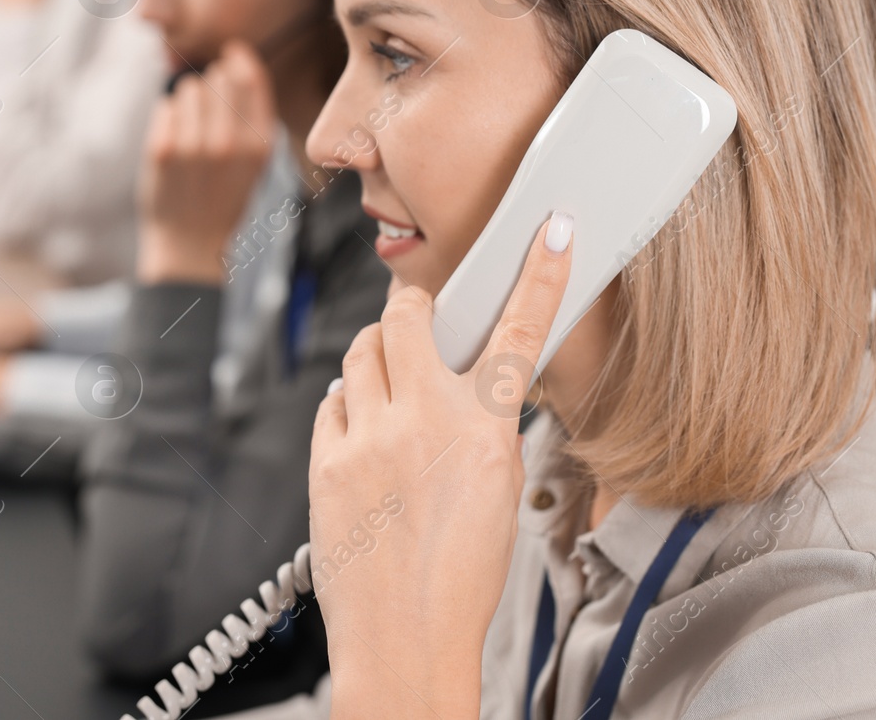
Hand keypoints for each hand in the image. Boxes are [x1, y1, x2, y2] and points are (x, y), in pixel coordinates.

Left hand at [137, 41, 276, 283]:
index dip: (239, 58)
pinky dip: (167, 118)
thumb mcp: (254, 162)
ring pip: (188, 88)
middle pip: (218, 78)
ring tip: (190, 131)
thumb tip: (235, 63)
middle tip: (206, 112)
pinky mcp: (162, 150)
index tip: (230, 53)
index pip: (251, 78)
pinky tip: (173, 143)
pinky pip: (164, 107)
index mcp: (258, 145)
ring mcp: (193, 146)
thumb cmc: (223, 196)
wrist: (190, 243)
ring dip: (187, 100)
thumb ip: (250, 116)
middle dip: (211, 83)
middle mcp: (229, 143)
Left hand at [309, 216, 572, 719]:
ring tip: (392, 402)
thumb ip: (482, 426)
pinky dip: (347, 407)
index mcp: (488, 434)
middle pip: (409, 314)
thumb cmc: (459, 581)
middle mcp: (427, 424)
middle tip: (421, 329)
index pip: (519, 334)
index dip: (539, 275)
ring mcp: (369, 438)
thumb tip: (465, 383)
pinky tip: (364, 439)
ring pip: (362, 351)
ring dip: (378, 360)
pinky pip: (332, 400)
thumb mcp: (497, 492)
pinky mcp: (326, 459)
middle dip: (413, 311)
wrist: (403, 644)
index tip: (550, 231)